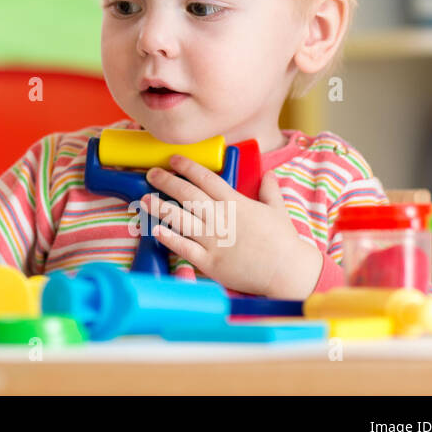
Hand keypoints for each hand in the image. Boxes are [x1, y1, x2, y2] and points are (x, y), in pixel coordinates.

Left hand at [141, 159, 322, 298]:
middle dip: (167, 181)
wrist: (288, 272)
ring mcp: (214, 241)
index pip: (206, 179)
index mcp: (235, 204)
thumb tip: (269, 173)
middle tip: (151, 173)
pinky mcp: (210, 262)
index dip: (188, 166)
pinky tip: (155, 229)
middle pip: (188, 195)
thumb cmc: (283, 241)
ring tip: (144, 199)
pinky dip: (169, 239)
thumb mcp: (278, 210)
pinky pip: (185, 248)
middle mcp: (221, 219)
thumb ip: (270, 190)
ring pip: (180, 219)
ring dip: (160, 207)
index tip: (173, 159)